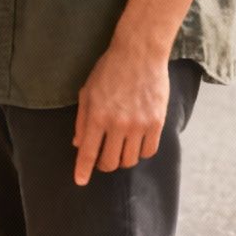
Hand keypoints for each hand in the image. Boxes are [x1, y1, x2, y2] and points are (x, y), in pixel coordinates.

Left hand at [71, 40, 170, 185]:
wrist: (139, 54)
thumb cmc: (109, 70)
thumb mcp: (87, 92)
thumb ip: (83, 120)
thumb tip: (78, 144)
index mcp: (97, 116)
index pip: (88, 153)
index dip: (83, 170)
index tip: (80, 181)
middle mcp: (118, 124)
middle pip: (110, 162)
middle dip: (103, 166)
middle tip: (101, 159)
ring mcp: (140, 125)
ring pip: (130, 160)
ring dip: (122, 159)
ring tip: (118, 148)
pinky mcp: (158, 123)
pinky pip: (149, 151)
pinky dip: (140, 152)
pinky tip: (135, 143)